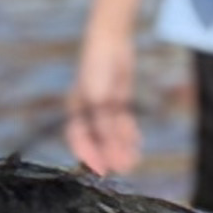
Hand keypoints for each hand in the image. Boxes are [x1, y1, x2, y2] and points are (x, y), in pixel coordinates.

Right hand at [67, 26, 145, 179]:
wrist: (110, 42)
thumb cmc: (97, 69)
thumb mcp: (99, 100)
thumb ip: (105, 126)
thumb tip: (111, 152)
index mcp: (75, 112)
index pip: (78, 141)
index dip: (88, 156)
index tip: (102, 171)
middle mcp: (88, 113)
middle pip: (97, 141)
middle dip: (110, 155)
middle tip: (123, 169)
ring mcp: (104, 108)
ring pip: (112, 135)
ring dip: (122, 148)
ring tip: (134, 161)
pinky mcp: (118, 103)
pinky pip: (123, 124)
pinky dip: (129, 135)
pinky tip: (137, 145)